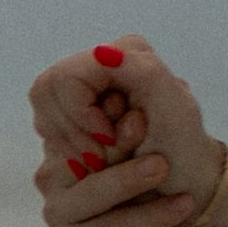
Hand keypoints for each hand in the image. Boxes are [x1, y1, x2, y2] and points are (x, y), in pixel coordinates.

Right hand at [28, 36, 215, 226]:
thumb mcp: (158, 135)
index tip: (134, 107)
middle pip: (74, 148)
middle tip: (144, 124)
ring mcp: (59, 211)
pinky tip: (182, 205)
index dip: (90, 105)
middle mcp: (54, 172)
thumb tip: (109, 52)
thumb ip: (137, 95)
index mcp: (68, 141)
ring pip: (91, 187)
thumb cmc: (166, 190)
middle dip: (113, 138)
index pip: (57, 108)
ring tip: (165, 166)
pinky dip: (149, 214)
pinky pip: (111, 226)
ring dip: (130, 175)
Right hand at [32, 36, 225, 203]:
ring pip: (42, 108)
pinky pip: (46, 122)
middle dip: (71, 130)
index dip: (80, 114)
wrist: (185, 175)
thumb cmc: (183, 145)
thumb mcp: (174, 109)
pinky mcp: (71, 105)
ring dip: (67, 141)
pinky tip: (91, 157)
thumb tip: (103, 52)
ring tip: (99, 160)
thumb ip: (145, 72)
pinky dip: (65, 146)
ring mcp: (83, 81)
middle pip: (46, 90)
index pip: (66, 77)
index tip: (108, 140)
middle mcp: (101, 59)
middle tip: (99, 158)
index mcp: (127, 51)